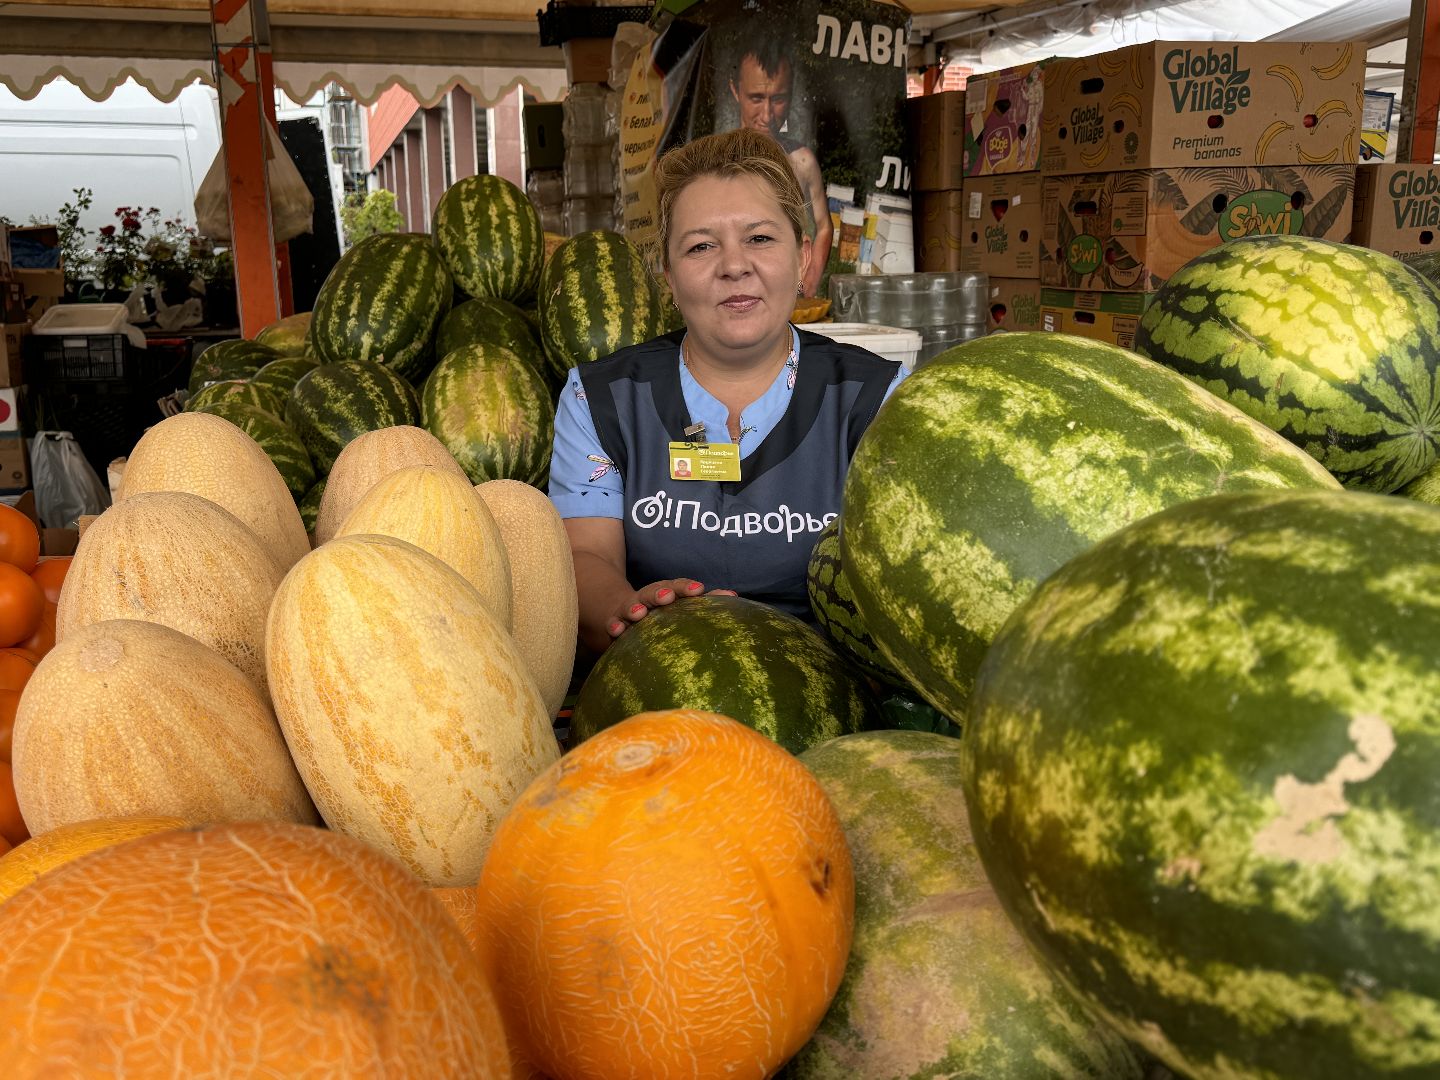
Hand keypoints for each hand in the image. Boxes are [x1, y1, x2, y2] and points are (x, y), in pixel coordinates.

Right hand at [605, 579, 737, 638]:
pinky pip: (614, 624)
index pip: (677, 587)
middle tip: (668, 597)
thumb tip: (733, 597)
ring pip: (632, 606)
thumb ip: (704, 603)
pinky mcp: (615, 623)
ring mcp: (630, 610)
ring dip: (635, 607)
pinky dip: (615, 625)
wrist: (623, 611)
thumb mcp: (679, 606)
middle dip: (660, 593)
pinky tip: (617, 630)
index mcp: (666, 593)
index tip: (699, 590)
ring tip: (639, 612)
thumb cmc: (661, 612)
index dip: (686, 588)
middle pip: (654, 592)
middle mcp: (648, 598)